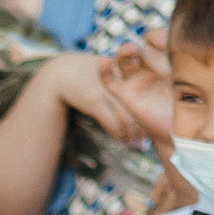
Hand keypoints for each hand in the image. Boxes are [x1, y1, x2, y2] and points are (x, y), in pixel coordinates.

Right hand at [44, 46, 164, 152]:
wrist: (61, 73)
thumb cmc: (87, 72)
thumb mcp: (109, 69)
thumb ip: (124, 80)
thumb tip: (140, 96)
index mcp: (126, 74)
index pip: (144, 94)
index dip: (149, 112)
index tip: (152, 124)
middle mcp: (119, 82)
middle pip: (138, 109)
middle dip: (141, 129)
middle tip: (144, 141)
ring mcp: (107, 91)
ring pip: (127, 118)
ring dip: (130, 135)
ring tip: (132, 145)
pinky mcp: (94, 101)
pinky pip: (111, 122)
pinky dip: (116, 133)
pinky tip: (117, 139)